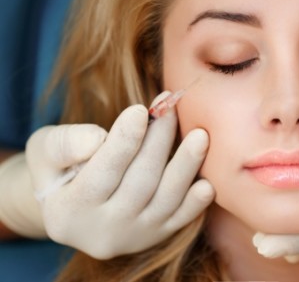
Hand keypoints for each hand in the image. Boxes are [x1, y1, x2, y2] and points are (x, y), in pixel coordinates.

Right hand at [27, 93, 213, 258]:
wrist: (77, 206)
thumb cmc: (60, 169)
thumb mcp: (45, 151)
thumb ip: (64, 144)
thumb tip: (97, 139)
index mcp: (68, 212)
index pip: (102, 174)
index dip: (124, 142)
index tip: (141, 110)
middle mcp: (103, 230)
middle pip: (139, 183)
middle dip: (158, 142)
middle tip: (171, 107)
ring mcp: (135, 236)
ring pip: (165, 201)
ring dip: (185, 166)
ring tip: (199, 135)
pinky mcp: (158, 234)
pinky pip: (181, 220)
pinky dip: (196, 203)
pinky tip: (207, 182)